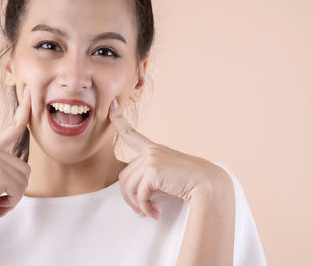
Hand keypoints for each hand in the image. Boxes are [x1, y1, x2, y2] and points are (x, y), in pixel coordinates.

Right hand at [0, 85, 31, 231]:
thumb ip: (4, 165)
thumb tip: (24, 170)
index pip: (13, 127)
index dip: (24, 110)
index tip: (30, 93)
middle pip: (26, 168)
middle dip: (18, 188)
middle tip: (0, 196)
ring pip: (25, 180)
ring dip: (14, 196)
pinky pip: (19, 190)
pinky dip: (11, 203)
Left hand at [108, 97, 229, 220]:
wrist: (208, 185)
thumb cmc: (189, 182)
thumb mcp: (166, 175)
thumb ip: (149, 177)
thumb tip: (133, 195)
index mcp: (153, 149)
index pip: (132, 134)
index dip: (119, 120)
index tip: (112, 107)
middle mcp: (150, 151)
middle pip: (124, 176)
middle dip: (129, 196)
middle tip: (139, 208)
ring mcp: (151, 159)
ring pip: (129, 187)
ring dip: (137, 204)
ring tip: (148, 211)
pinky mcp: (152, 171)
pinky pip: (140, 195)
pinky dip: (145, 208)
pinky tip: (155, 213)